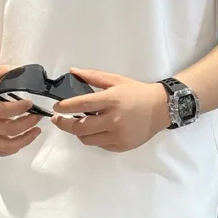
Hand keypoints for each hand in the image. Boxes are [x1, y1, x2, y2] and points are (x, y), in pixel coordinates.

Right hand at [0, 65, 41, 155]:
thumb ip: (2, 71)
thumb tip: (23, 70)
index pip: (1, 111)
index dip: (18, 108)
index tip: (30, 103)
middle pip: (7, 129)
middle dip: (27, 123)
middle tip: (38, 115)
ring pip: (6, 146)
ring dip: (25, 140)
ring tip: (37, 130)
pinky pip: (1, 151)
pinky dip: (15, 148)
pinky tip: (25, 138)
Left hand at [51, 68, 169, 151]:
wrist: (161, 108)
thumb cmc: (137, 92)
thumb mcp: (116, 80)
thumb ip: (93, 76)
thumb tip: (73, 71)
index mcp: (112, 100)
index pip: (82, 105)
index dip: (65, 107)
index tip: (56, 108)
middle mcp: (114, 120)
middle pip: (80, 127)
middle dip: (64, 124)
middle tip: (57, 120)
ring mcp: (118, 135)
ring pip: (87, 139)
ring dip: (78, 133)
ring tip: (77, 125)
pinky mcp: (122, 146)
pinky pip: (100, 145)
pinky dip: (94, 138)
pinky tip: (95, 130)